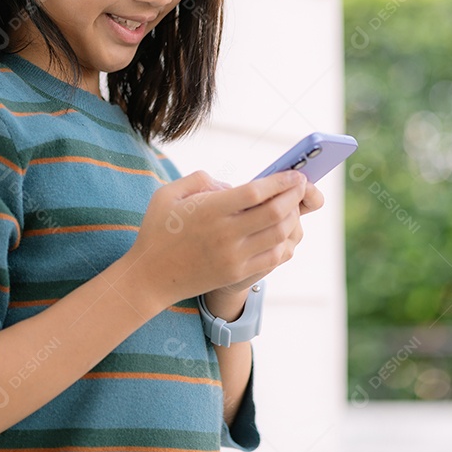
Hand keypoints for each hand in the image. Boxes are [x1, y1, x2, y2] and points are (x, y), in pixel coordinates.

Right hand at [126, 170, 308, 308]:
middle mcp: (225, 234)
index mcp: (210, 210)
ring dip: (292, 218)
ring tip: (294, 206)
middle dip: (294, 196)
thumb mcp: (168, 194)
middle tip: (302, 185)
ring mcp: (233, 257)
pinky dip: (285, 241)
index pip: (255, 192)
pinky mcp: (237, 274)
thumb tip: (230, 185)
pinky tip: (284, 231)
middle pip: (275, 213)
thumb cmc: (158, 230)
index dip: (280, 181)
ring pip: (279, 236)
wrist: (150, 277)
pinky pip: (273, 258)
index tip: (294, 174)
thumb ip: (200, 179)